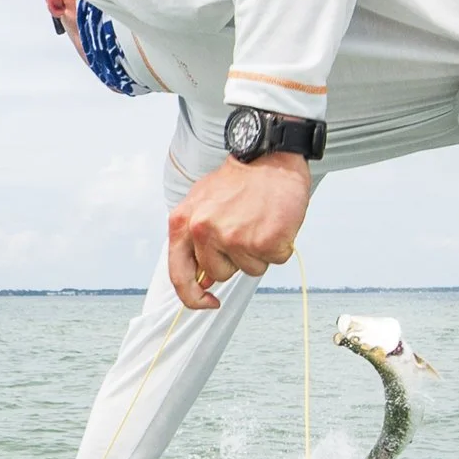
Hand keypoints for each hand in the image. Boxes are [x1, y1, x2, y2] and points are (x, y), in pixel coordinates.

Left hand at [168, 151, 310, 309]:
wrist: (269, 156)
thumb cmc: (237, 181)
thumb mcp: (201, 203)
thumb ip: (194, 241)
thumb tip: (200, 281)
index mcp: (183, 223)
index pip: (179, 276)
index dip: (192, 298)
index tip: (207, 303)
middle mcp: (204, 232)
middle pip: (219, 275)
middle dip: (234, 260)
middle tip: (244, 228)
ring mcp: (235, 238)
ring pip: (250, 270)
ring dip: (259, 252)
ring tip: (259, 221)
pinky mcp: (265, 241)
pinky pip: (275, 260)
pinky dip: (280, 246)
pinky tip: (275, 222)